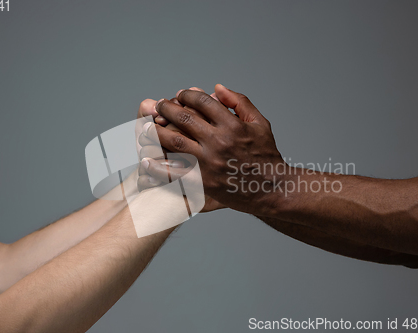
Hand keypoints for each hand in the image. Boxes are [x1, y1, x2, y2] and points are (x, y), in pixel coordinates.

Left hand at [147, 84, 284, 215]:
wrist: (272, 189)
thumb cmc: (266, 155)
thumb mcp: (260, 124)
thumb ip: (240, 103)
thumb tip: (217, 87)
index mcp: (232, 125)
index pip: (202, 101)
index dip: (187, 95)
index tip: (180, 96)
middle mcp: (218, 141)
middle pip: (184, 118)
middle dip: (167, 108)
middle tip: (158, 106)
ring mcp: (208, 162)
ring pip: (174, 142)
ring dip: (156, 132)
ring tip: (146, 128)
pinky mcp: (203, 182)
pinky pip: (175, 172)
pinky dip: (158, 166)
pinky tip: (146, 159)